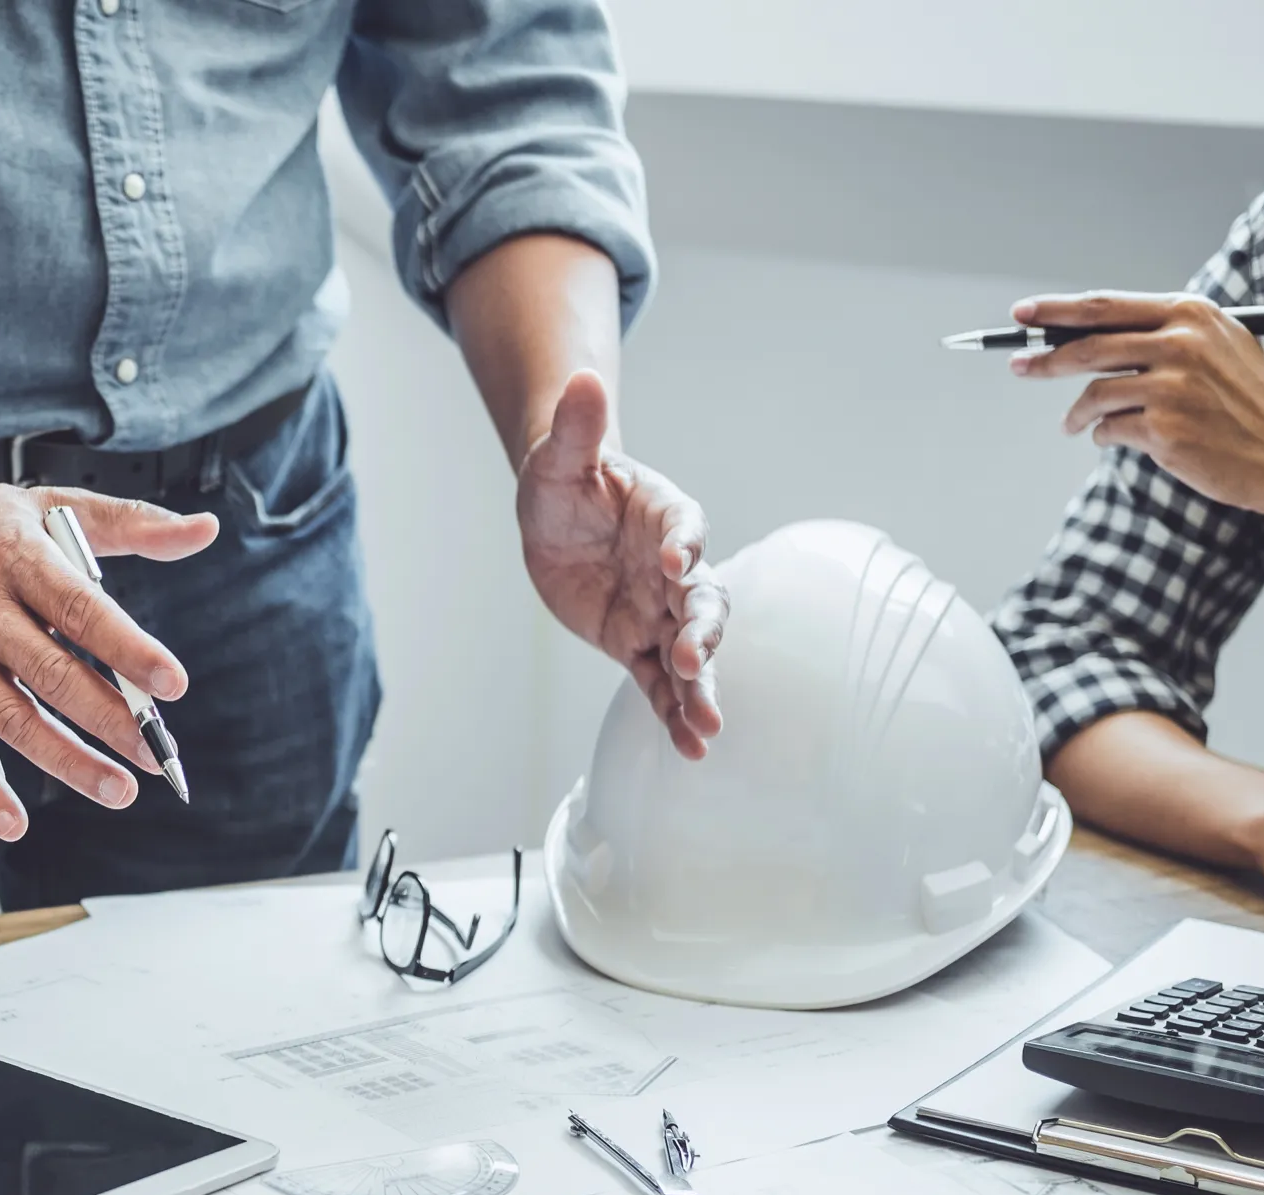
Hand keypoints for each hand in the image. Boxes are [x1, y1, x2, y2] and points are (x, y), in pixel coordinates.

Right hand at [0, 471, 218, 837]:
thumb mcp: (52, 504)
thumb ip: (132, 522)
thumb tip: (204, 531)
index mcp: (21, 559)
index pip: (82, 609)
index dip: (128, 648)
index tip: (172, 682)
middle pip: (53, 673)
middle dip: (109, 718)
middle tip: (154, 753)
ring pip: (13, 716)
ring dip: (66, 759)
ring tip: (117, 789)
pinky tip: (13, 821)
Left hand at [516, 369, 725, 756]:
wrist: (556, 518)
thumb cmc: (564, 480)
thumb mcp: (559, 457)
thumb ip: (578, 427)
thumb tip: (582, 379)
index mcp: (665, 515)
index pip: (686, 527)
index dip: (686, 545)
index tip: (678, 562)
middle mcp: (675, 567)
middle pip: (704, 600)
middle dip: (703, 629)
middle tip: (694, 654)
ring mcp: (660, 611)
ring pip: (691, 652)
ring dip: (701, 686)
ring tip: (707, 725)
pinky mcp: (638, 644)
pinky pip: (662, 683)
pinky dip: (676, 713)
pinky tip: (691, 747)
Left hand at [1010, 292, 1263, 521]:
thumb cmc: (1250, 404)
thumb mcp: (1221, 348)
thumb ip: (1164, 334)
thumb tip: (1087, 333)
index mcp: (1192, 315)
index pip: (1106, 306)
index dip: (1055, 310)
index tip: (1021, 314)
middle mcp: (1182, 344)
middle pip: (1086, 347)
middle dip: (1043, 359)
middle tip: (1018, 366)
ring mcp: (1172, 388)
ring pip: (1093, 393)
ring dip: (1075, 413)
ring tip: (1072, 425)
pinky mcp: (1165, 430)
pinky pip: (1108, 430)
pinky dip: (1103, 436)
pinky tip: (1114, 439)